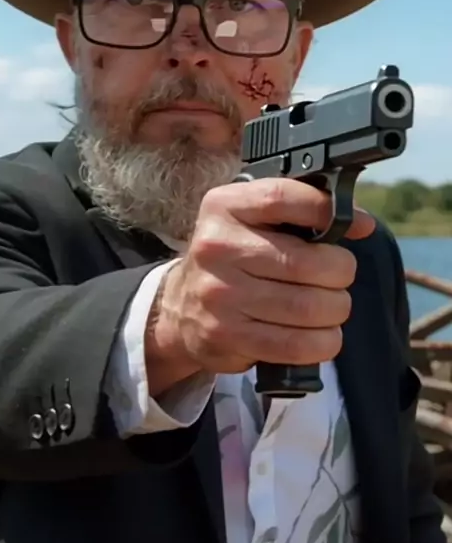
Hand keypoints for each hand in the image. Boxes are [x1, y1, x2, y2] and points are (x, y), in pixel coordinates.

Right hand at [152, 177, 374, 378]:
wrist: (181, 305)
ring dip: (335, 309)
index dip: (326, 211)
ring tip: (330, 305)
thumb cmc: (233, 255)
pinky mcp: (228, 335)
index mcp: (224, 206)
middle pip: (306, 262)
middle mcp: (217, 247)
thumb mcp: (252, 218)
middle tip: (338, 276)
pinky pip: (296, 344)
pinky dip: (322, 341)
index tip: (353, 225)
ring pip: (308, 307)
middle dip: (340, 272)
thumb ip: (301, 210)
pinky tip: (321, 333)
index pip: (282, 198)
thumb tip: (361, 224)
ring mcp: (220, 294)